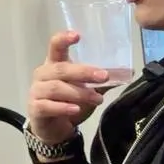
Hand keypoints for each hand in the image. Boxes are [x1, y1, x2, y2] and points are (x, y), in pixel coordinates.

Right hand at [26, 31, 108, 146]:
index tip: (77, 35)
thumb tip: (128, 72)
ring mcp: (36, 91)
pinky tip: (75, 109)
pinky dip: (62, 107)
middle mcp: (42, 74)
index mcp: (54, 64)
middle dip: (83, 72)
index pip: (55, 46)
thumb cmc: (69, 102)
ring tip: (97, 99)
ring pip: (56, 88)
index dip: (63, 39)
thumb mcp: (87, 89)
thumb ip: (101, 81)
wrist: (54, 128)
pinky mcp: (35, 108)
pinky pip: (47, 106)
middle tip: (104, 77)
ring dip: (79, 93)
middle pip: (60, 69)